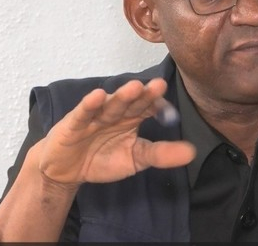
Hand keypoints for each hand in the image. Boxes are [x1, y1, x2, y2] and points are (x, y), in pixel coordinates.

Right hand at [29, 78, 195, 187]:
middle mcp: (116, 112)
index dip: (159, 106)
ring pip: (111, 104)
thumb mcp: (135, 159)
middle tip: (159, 86)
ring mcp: (95, 115)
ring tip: (135, 87)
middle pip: (132, 102)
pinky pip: (83, 112)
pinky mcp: (74, 123)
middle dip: (144, 94)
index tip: (170, 111)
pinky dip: (90, 104)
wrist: (65, 170)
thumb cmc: (102, 158)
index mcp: (133, 117)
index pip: (149, 107)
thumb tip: (192, 152)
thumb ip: (161, 154)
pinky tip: (98, 95)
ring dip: (122, 96)